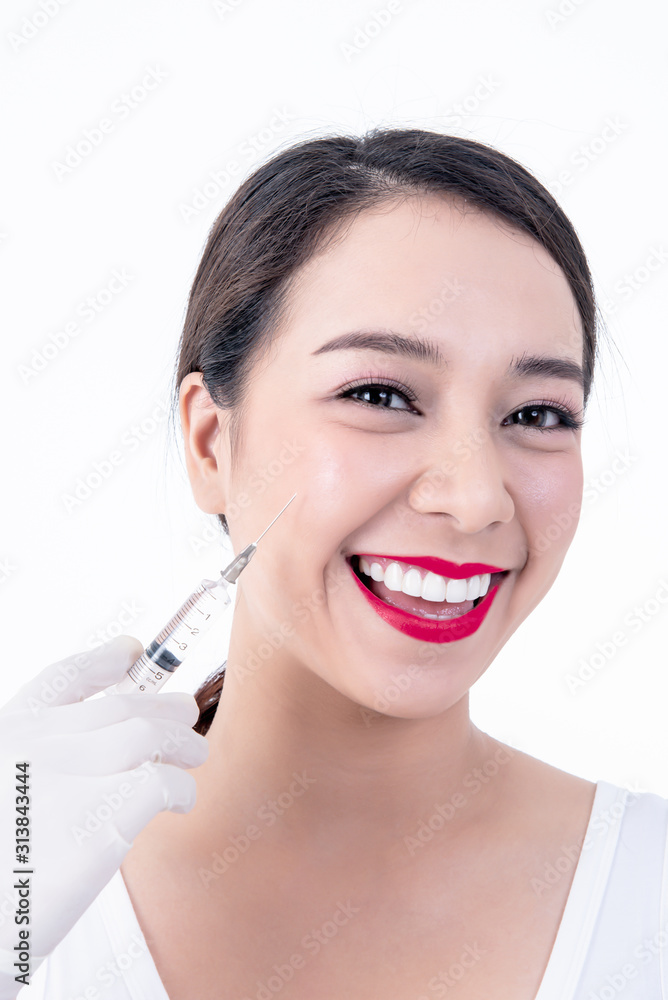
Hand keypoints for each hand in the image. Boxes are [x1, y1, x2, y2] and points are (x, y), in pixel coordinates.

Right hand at [0, 636, 207, 997]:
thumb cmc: (0, 873)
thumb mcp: (8, 795)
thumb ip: (37, 767)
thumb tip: (103, 747)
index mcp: (7, 737)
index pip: (60, 680)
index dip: (100, 662)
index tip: (130, 650)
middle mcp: (36, 744)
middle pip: (118, 708)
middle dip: (160, 706)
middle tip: (185, 714)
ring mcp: (70, 773)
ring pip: (149, 735)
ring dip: (181, 744)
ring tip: (195, 756)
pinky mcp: (102, 813)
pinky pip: (163, 781)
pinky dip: (181, 787)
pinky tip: (180, 801)